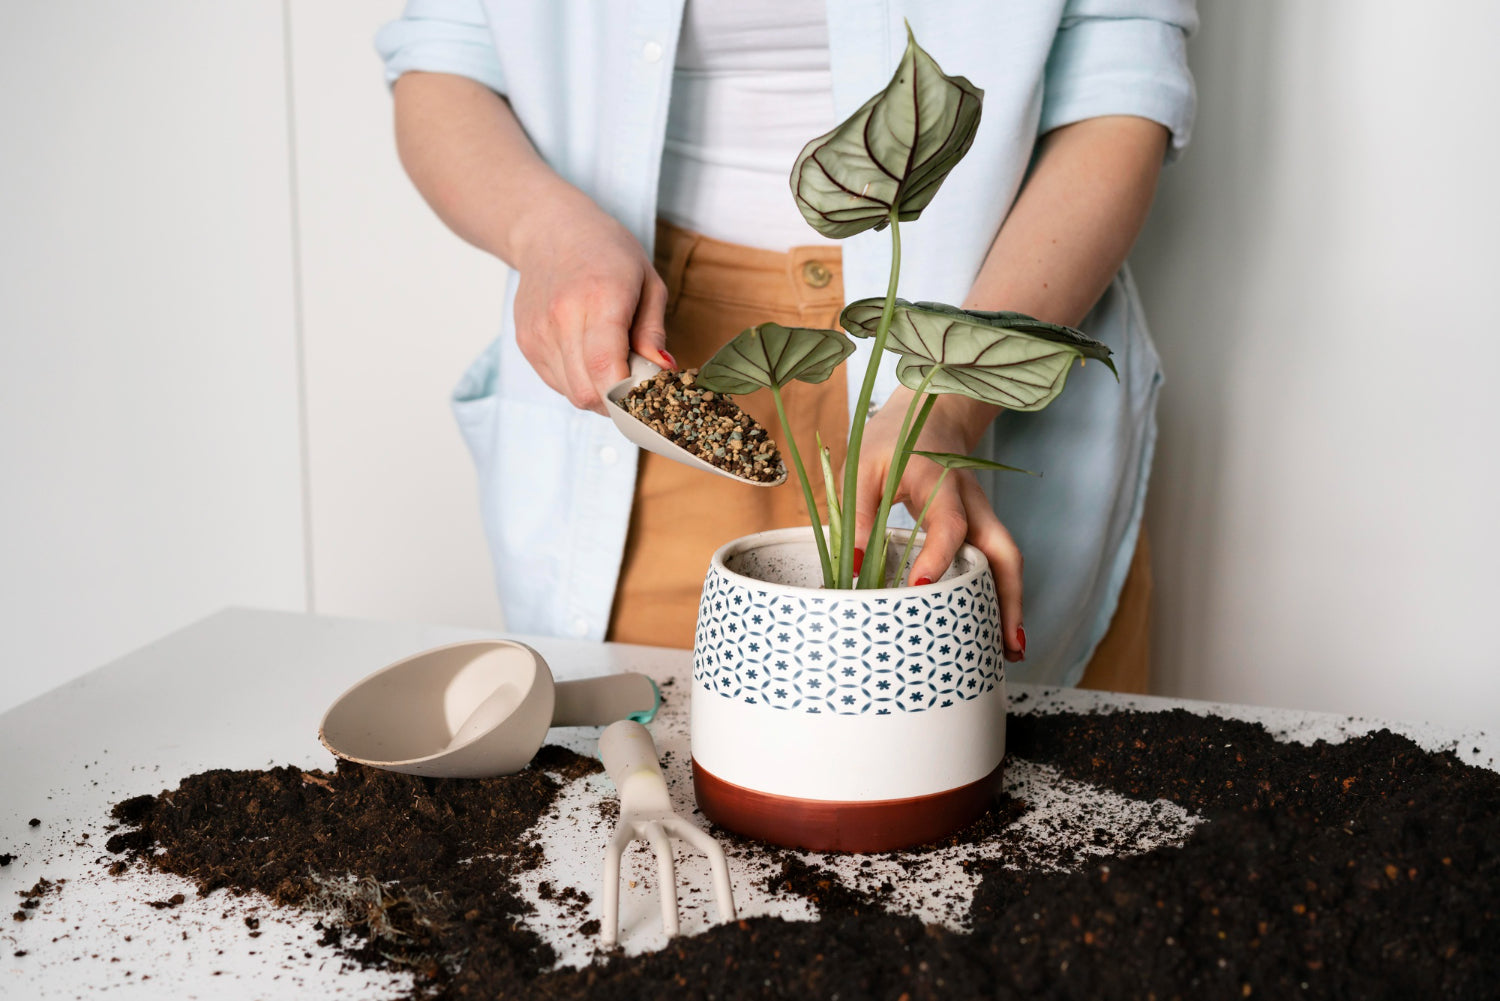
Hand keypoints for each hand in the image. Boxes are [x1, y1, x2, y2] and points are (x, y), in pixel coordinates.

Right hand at [510, 192, 673, 412]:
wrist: (549, 230)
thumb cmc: (606, 252)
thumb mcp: (647, 281)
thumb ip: (653, 330)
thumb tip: (662, 370)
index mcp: (599, 298)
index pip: (605, 368)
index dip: (628, 397)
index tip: (649, 397)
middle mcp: (561, 318)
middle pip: (588, 392)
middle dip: (618, 401)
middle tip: (636, 382)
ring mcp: (539, 333)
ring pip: (573, 394)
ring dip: (599, 392)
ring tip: (612, 364)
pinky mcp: (526, 342)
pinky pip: (557, 383)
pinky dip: (579, 381)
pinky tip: (588, 355)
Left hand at [851, 389, 1024, 661]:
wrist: (930, 414)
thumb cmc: (891, 442)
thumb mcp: (863, 467)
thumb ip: (857, 513)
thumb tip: (856, 567)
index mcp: (940, 480)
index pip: (948, 522)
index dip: (937, 556)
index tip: (920, 589)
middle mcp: (972, 501)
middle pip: (1002, 550)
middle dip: (1007, 597)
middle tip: (1007, 645)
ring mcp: (982, 515)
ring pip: (1007, 560)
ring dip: (1012, 604)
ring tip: (1011, 651)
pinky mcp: (981, 527)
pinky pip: (997, 562)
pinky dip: (1002, 594)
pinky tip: (996, 629)